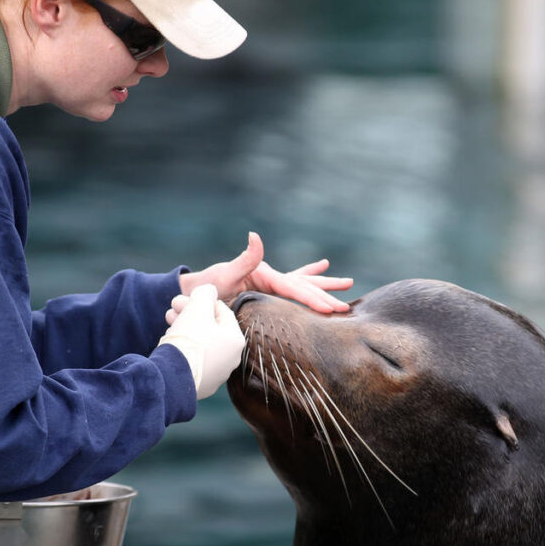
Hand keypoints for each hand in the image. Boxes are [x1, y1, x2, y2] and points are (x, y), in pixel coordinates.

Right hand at [158, 284, 245, 399]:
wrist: (172, 377)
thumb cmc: (189, 339)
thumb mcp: (197, 308)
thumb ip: (206, 294)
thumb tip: (210, 290)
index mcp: (236, 340)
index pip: (221, 311)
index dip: (201, 301)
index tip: (182, 300)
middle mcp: (231, 359)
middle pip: (210, 328)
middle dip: (190, 315)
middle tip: (171, 311)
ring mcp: (217, 374)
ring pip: (201, 343)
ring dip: (184, 330)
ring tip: (169, 325)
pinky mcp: (202, 384)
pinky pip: (194, 359)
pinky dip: (184, 349)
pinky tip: (171, 344)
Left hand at [179, 232, 353, 312]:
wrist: (195, 292)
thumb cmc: (208, 286)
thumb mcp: (226, 273)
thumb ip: (245, 258)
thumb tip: (255, 236)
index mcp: (266, 276)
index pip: (294, 289)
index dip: (313, 299)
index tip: (330, 309)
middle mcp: (271, 278)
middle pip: (305, 286)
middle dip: (326, 296)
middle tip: (346, 305)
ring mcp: (271, 284)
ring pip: (304, 284)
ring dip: (324, 285)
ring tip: (348, 282)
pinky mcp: (267, 290)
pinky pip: (292, 289)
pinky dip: (307, 281)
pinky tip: (321, 269)